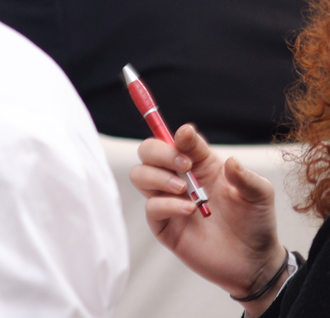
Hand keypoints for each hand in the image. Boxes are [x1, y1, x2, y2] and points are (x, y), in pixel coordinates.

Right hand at [133, 123, 288, 311]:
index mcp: (201, 165)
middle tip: (183, 166)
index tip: (185, 137)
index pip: (179, 141)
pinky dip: (166, 205)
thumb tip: (229, 160)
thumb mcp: (260, 195)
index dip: (178, 136)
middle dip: (160, 152)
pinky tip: (188, 211)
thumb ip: (245, 176)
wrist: (254, 263)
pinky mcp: (164, 225)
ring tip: (183, 190)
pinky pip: (151, 207)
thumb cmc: (256, 224)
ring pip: (140, 175)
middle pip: (149, 152)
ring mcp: (169, 201)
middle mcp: (180, 179)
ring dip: (157, 176)